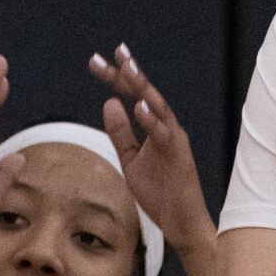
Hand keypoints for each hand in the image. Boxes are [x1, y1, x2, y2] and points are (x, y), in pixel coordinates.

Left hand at [88, 44, 208, 251]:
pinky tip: (139, 106)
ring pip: (159, 108)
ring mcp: (175, 140)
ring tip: (128, 69)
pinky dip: (153, 120)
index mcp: (154, 126)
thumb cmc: (159, 191)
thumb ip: (120, 133)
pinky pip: (165, 135)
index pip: (133, 95)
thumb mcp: (130, 159)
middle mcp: (166, 127)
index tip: (96, 61)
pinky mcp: (180, 156)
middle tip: (115, 52)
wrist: (180, 222)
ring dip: (144, 88)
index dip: (116, 78)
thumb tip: (109, 103)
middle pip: (146, 93)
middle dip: (130, 73)